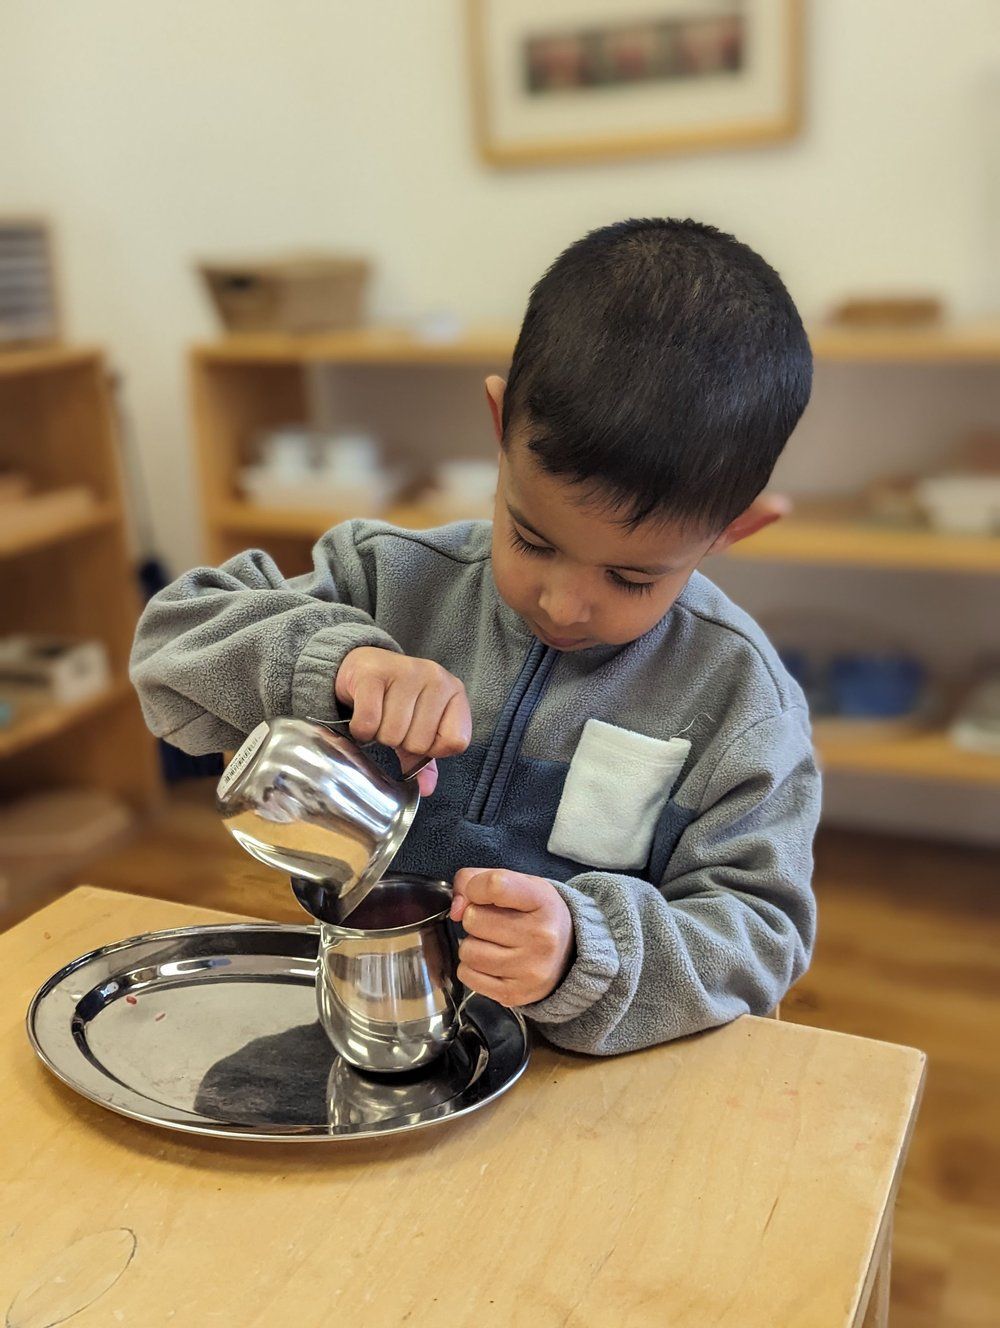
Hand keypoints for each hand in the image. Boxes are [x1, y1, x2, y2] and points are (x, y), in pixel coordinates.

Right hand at [335, 647, 470, 795]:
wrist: (365, 667)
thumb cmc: (397, 702)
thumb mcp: (418, 729)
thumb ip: (426, 760)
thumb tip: (426, 789)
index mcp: (455, 692)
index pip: (455, 742)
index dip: (433, 750)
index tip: (419, 736)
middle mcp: (436, 678)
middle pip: (419, 742)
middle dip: (400, 742)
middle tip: (393, 722)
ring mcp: (406, 671)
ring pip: (392, 734)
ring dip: (379, 735)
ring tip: (380, 717)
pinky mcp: (374, 673)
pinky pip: (368, 722)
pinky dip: (361, 729)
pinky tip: (363, 715)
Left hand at [450, 868, 573, 1006]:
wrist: (570, 954)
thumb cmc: (536, 914)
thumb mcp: (518, 884)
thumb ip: (476, 880)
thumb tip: (455, 909)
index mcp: (542, 901)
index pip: (495, 885)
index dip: (476, 887)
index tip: (480, 894)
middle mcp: (541, 936)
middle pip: (473, 920)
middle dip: (475, 919)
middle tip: (494, 923)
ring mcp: (529, 969)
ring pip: (468, 951)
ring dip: (473, 945)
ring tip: (494, 943)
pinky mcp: (515, 994)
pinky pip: (467, 976)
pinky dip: (472, 968)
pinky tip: (492, 963)